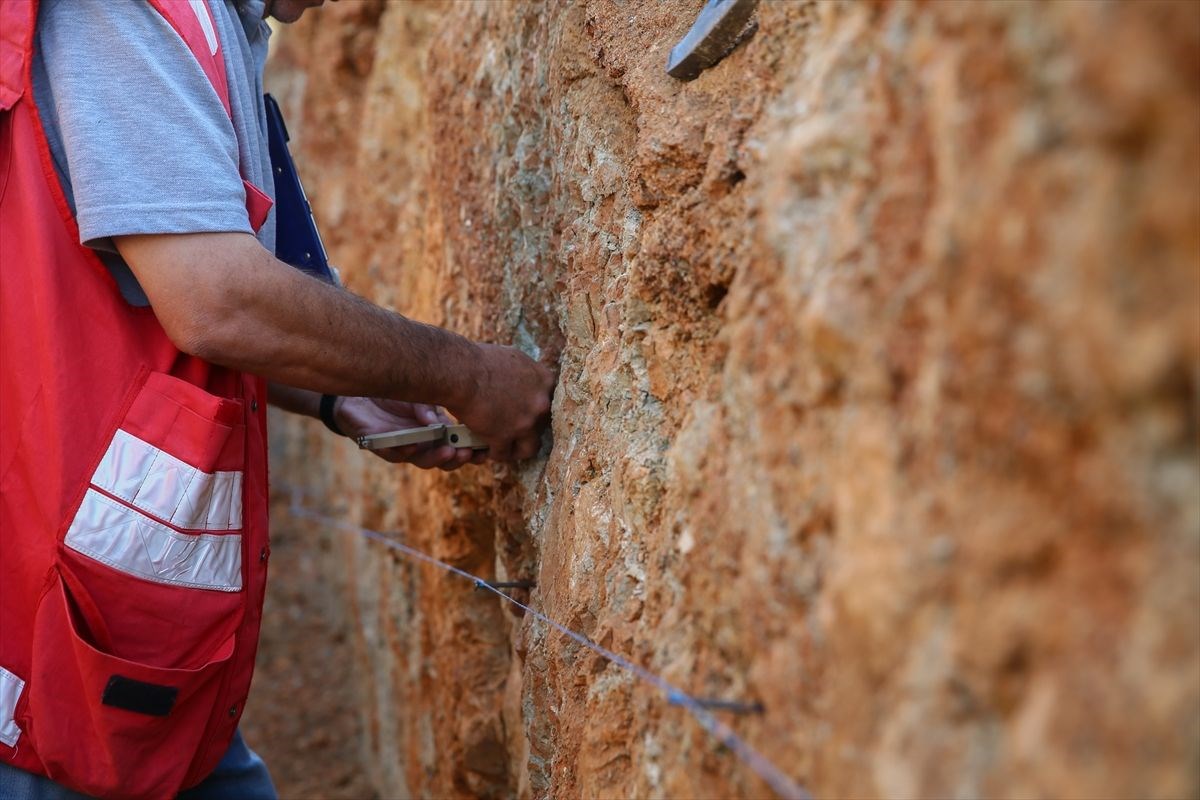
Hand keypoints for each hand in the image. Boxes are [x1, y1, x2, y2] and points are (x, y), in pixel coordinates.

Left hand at [334, 397, 484, 470]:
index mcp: (435, 432)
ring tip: (447, 450)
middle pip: (443, 460)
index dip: (472, 452)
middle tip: (466, 452)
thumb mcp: (417, 395)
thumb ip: (429, 408)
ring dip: (435, 458)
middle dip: (456, 458)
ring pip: (421, 460)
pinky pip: (393, 453)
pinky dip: (404, 450)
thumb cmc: (392, 395)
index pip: (457, 446)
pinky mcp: (379, 445)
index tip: (484, 450)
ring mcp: (401, 446)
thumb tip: (438, 421)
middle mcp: (421, 443)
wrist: (359, 393)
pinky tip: (414, 445)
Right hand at [450, 344, 555, 461]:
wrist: (460, 372)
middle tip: (515, 431)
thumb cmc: (481, 361)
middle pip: (542, 426)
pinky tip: (488, 450)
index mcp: (545, 382)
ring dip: (517, 448)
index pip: (550, 404)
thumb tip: (529, 380)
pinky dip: (495, 453)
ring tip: (506, 447)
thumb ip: (527, 374)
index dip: (536, 411)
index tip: (526, 414)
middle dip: (528, 430)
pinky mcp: (504, 436)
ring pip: (529, 447)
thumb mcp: (515, 359)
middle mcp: (541, 404)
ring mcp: (525, 423)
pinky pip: (503, 453)